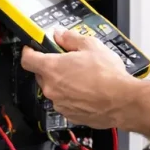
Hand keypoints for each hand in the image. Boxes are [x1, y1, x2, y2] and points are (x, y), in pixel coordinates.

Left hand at [20, 27, 135, 127]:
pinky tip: (87, 90)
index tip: (33, 48)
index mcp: (52, 68)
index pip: (27, 59)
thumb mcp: (91, 45)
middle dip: (51, 66)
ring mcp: (60, 103)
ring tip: (83, 76)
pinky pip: (64, 102)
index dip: (29, 51)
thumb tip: (61, 34)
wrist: (122, 101)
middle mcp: (52, 88)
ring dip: (62, 82)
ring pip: (54, 89)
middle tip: (67, 60)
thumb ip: (71, 38)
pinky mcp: (70, 115)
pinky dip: (71, 96)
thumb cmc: (108, 76)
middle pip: (41, 74)